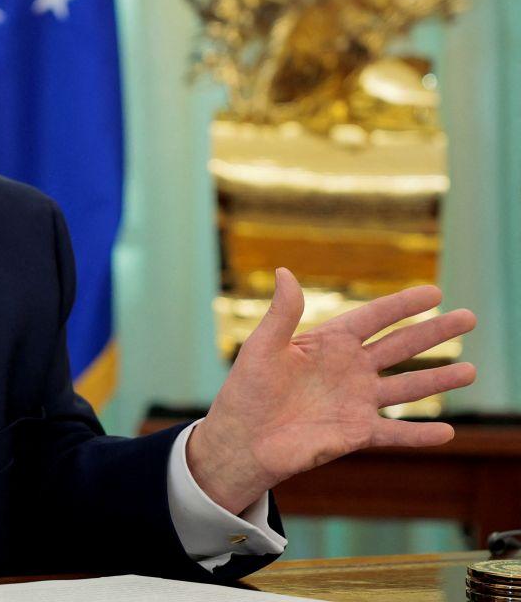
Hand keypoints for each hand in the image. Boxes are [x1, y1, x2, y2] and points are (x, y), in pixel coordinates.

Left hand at [189, 268, 476, 514]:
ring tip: (469, 370)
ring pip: (406, 388)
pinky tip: (447, 432)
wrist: (241, 439)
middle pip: (400, 346)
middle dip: (434, 333)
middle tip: (469, 318)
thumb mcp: (262, 347)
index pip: (374, 318)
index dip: (403, 305)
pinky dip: (419, 434)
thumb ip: (281, 313)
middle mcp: (349, 369)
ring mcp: (355, 401)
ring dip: (438, 380)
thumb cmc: (246, 390)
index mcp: (329, 343)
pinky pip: (394, 433)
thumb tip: (283, 271)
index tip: (435, 292)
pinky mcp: (355, 433)